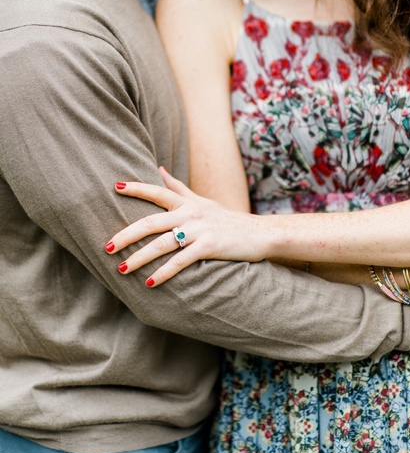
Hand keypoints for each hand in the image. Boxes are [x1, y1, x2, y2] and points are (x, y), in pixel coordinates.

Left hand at [106, 168, 272, 284]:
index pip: (157, 192)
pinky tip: (150, 283)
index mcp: (187, 202)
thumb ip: (179, 188)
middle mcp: (190, 213)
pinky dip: (164, 272)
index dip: (136, 188)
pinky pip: (181, 261)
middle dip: (127, 234)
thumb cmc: (226, 219)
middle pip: (151, 221)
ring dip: (140, 257)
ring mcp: (200, 230)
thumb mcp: (201, 201)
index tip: (115, 187)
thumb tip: (159, 169)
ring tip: (122, 268)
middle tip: (107, 246)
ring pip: (162, 243)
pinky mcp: (210, 246)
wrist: (258, 233)